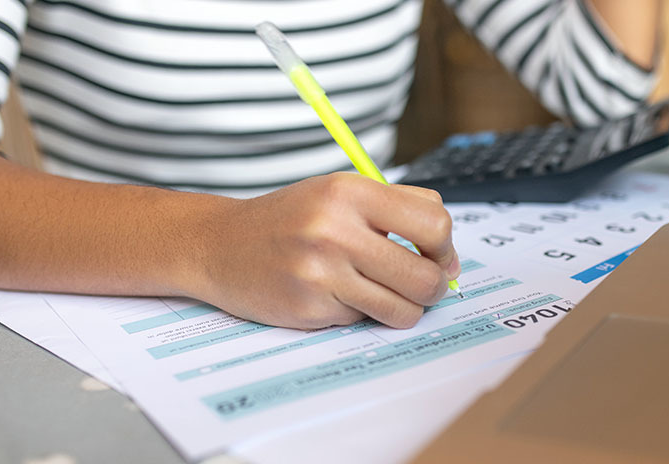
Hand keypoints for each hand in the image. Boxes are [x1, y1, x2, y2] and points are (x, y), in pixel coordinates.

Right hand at [190, 173, 460, 329]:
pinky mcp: (309, 307)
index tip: (439, 256)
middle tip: (423, 286)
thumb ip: (398, 209)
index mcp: (350, 192)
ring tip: (385, 295)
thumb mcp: (340, 192)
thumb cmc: (291, 219)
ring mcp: (321, 271)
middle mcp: (336, 229)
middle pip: (426, 275)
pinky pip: (363, 319)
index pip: (434, 224)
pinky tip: (335, 295)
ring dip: (404, 308)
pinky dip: (359, 312)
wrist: (219, 244)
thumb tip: (449, 256)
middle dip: (434, 287)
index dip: (446, 247)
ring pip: (402, 308)